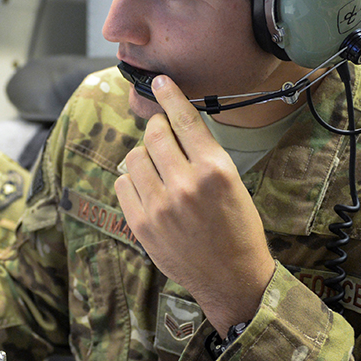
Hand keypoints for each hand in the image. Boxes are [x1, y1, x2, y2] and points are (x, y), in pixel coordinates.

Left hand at [114, 76, 274, 336]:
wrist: (232, 278)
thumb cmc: (238, 228)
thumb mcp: (233, 183)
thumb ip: (203, 154)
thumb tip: (172, 125)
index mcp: (215, 170)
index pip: (185, 120)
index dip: (170, 96)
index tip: (159, 81)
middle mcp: (185, 184)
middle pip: (154, 134)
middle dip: (156, 128)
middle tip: (163, 135)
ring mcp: (159, 206)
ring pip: (134, 157)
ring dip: (143, 155)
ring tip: (158, 169)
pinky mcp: (141, 224)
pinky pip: (121, 183)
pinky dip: (131, 180)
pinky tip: (147, 188)